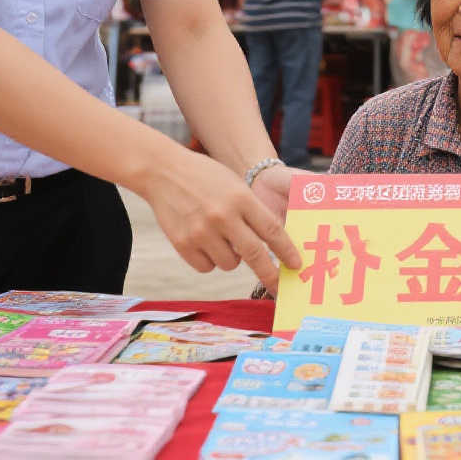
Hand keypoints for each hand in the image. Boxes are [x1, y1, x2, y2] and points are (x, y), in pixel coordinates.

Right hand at [137, 149, 301, 292]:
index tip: (297, 265)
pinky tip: (203, 241)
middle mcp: (223, 216)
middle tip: (280, 287)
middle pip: (255, 254)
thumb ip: (252, 211)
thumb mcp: (235, 185)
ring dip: (232, 258)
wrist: (163, 172)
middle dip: (270, 275)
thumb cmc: (205, 178)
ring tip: (222, 238)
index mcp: (241, 198)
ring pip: (230, 264)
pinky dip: (210, 260)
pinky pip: (207, 267)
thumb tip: (272, 245)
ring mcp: (201, 232)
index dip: (287, 251)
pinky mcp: (183, 244)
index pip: (272, 230)